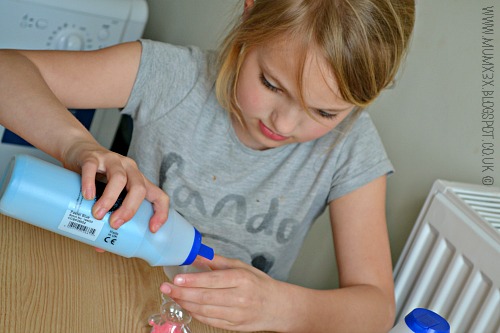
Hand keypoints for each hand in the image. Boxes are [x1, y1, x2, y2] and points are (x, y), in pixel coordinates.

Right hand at [62, 140, 168, 232]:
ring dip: (109, 199)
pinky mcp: (92, 156)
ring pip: (118, 178)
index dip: (160, 213)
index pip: (158, 195)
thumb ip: (106, 216)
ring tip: (98, 214)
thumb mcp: (106, 194)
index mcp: (138, 180)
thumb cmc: (96, 176)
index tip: (152, 229)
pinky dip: (90, 182)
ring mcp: (112, 160)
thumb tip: (100, 245)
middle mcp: (129, 169)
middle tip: (115, 224)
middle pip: (139, 188)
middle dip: (129, 209)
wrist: (77, 149)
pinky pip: (93, 167)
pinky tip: (88, 196)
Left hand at [159, 255, 285, 331]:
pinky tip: (187, 306)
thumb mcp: (242, 267)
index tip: (176, 279)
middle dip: (182, 293)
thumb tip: (197, 255)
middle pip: (205, 297)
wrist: (278, 307)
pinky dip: (196, 314)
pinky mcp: (234, 327)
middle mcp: (240, 298)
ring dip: (186, 304)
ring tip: (173, 296)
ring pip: (205, 311)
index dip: (193, 281)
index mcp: (242, 279)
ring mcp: (237, 315)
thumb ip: (218, 262)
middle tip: (166, 288)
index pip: (213, 281)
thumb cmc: (259, 284)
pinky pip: (210, 321)